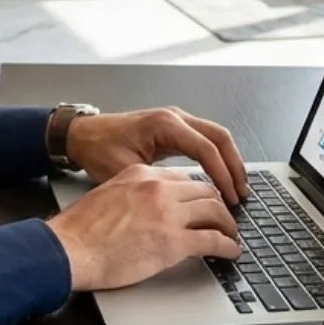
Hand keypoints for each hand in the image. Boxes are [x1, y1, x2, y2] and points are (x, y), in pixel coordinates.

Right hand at [45, 165, 241, 291]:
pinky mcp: (173, 241)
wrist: (68, 248)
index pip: (182, 178)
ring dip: (227, 225)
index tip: (202, 203)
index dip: (197, 193)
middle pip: (204, 191)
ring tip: (230, 235)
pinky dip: (227, 246)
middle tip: (223, 218)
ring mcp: (168, 214)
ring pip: (215, 211)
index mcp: (141, 175)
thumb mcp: (107, 196)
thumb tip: (145, 211)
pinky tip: (230, 252)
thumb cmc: (79, 230)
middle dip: (218, 205)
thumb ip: (131, 196)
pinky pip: (213, 240)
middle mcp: (158, 188)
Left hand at [64, 106, 248, 203]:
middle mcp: (174, 117)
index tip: (229, 197)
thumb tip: (182, 206)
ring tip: (236, 187)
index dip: (222, 175)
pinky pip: (204, 139)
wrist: (81, 134)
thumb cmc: (98, 149)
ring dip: (229, 160)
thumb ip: (156, 184)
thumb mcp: (126, 170)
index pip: (206, 149)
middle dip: (235, 166)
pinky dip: (216, 157)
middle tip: (242, 192)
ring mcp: (175, 120)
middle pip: (220, 137)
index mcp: (164, 125)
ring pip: (215, 136)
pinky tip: (219, 177)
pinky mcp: (173, 128)